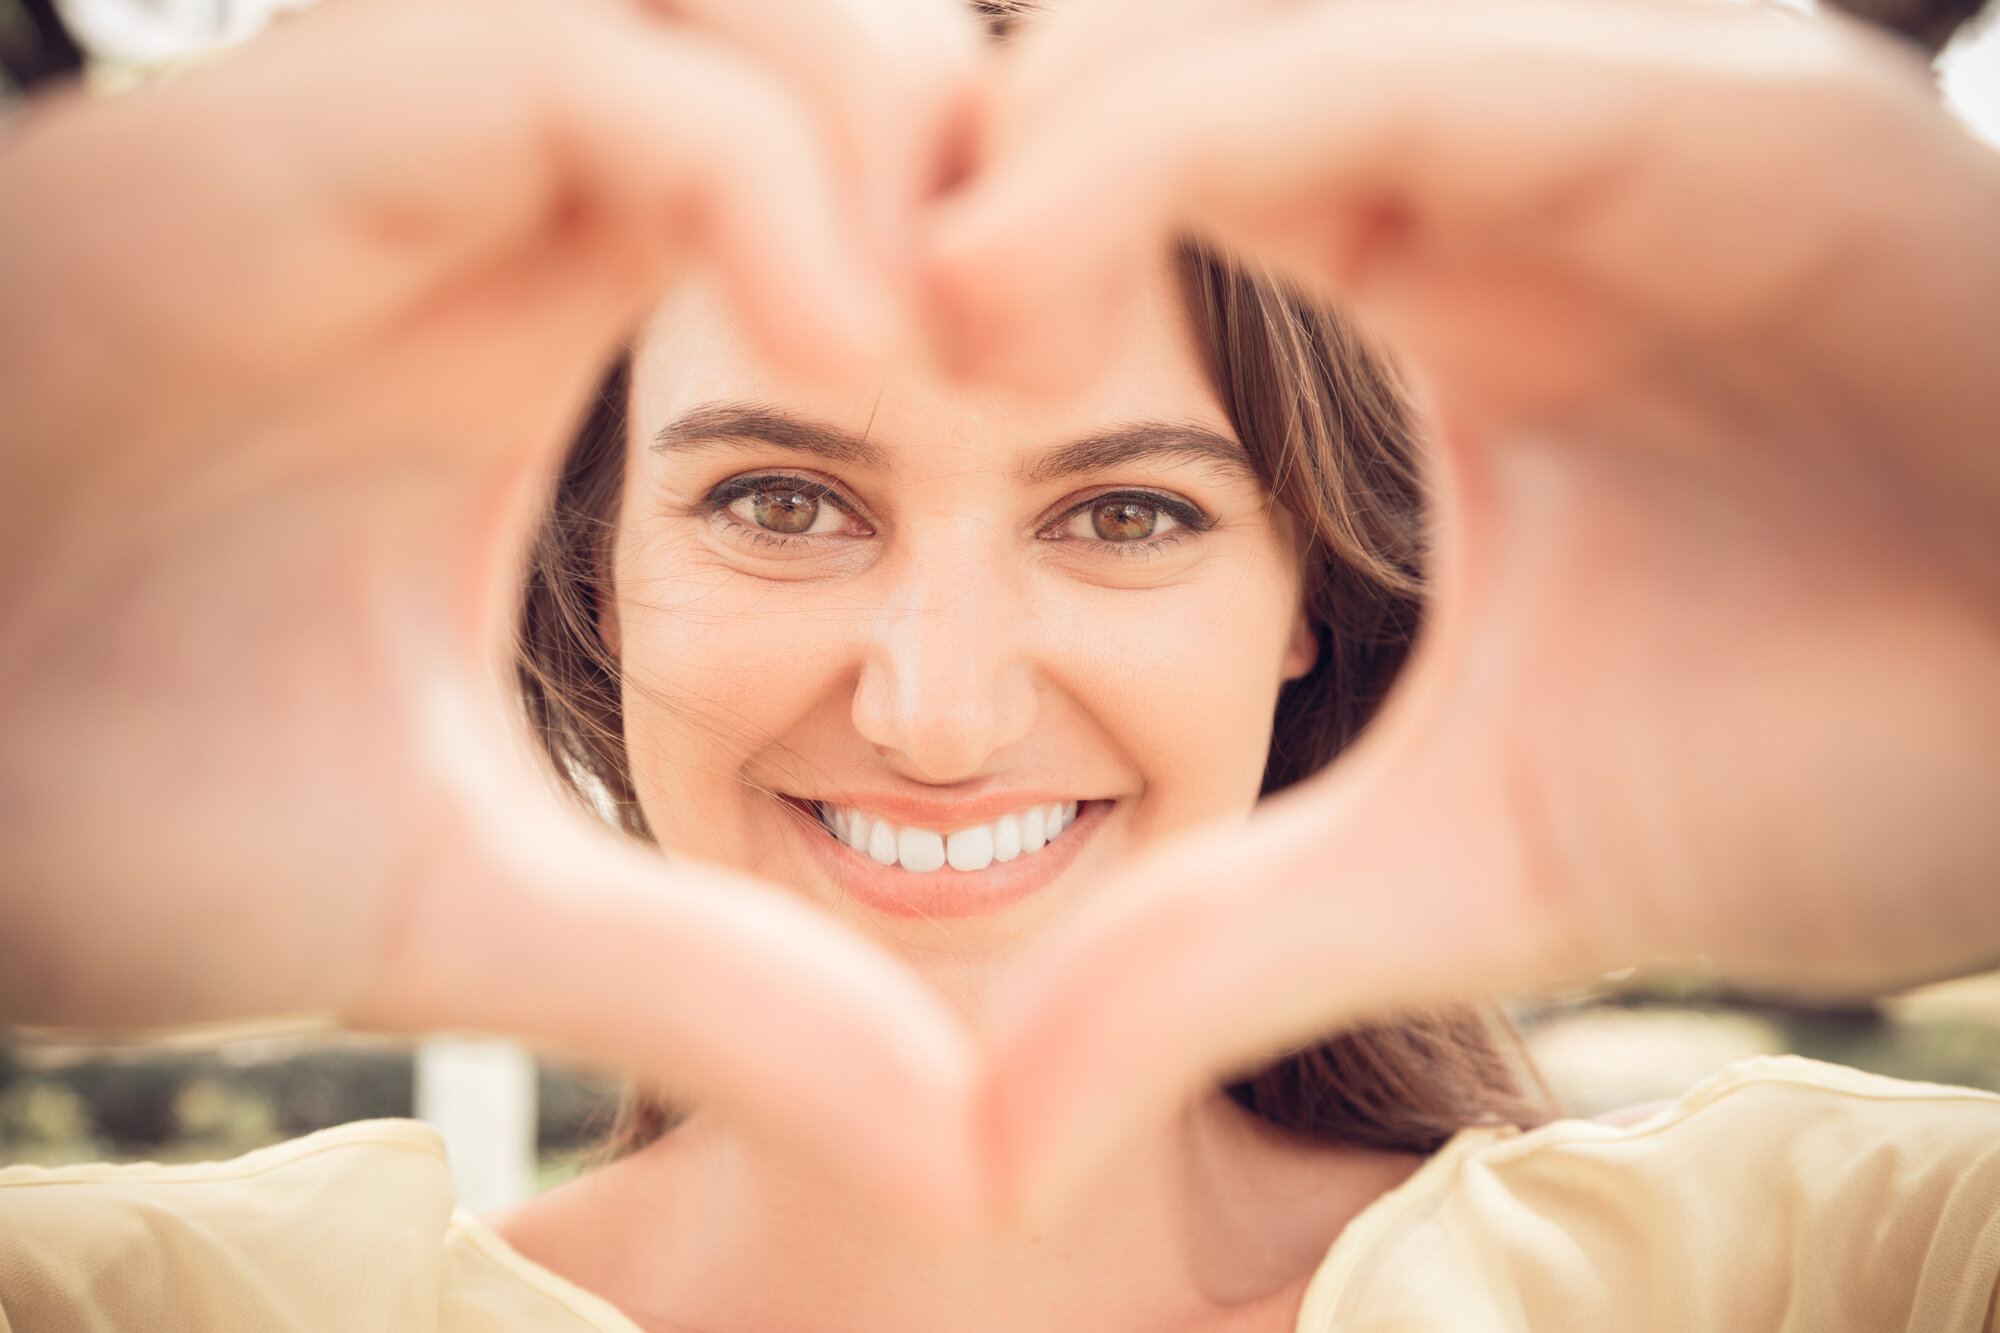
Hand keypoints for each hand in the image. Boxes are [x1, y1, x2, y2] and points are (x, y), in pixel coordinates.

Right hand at [0, 0, 985, 1223]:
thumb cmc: (98, 801)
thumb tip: (962, 1156)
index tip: (1070, 400)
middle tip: (1042, 358)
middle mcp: (489, 188)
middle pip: (826, 18)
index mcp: (546, 303)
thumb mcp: (471, 898)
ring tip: (945, 361)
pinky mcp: (284, 143)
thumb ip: (717, 984)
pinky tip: (843, 358)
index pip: (845, 145)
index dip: (998, 230)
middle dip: (978, 146)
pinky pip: (581, 56)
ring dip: (889, 135)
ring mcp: (390, 141)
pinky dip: (757, 172)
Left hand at [928, 0, 1999, 1207]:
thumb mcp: (1465, 858)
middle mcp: (1523, 142)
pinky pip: (1411, 73)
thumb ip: (1213, 945)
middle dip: (973, 171)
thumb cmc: (1860, 757)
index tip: (832, 388)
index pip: (1144, 161)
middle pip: (1158, 53)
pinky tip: (1016, 289)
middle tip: (826, 344)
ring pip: (1252, 30)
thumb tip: (979, 1140)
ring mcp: (1633, 106)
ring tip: (917, 332)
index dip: (964, 251)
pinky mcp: (1740, 125)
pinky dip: (1192, 144)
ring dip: (1048, 147)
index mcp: (1452, 262)